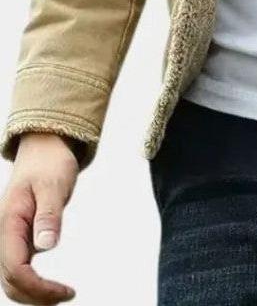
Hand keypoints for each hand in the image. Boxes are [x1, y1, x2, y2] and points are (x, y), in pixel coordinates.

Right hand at [0, 133, 78, 303]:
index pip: (15, 269)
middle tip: (67, 296)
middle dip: (35, 296)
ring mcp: (10, 236)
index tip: (64, 291)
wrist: (43, 148)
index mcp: (8, 222)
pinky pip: (18, 268)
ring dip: (32, 293)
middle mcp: (4, 233)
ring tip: (62, 294)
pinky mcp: (18, 237)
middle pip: (9, 281)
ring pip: (11, 278)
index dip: (37, 287)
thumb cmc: (49, 163)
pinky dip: (32, 282)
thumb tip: (45, 246)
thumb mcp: (53, 185)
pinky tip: (51, 285)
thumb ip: (49, 215)